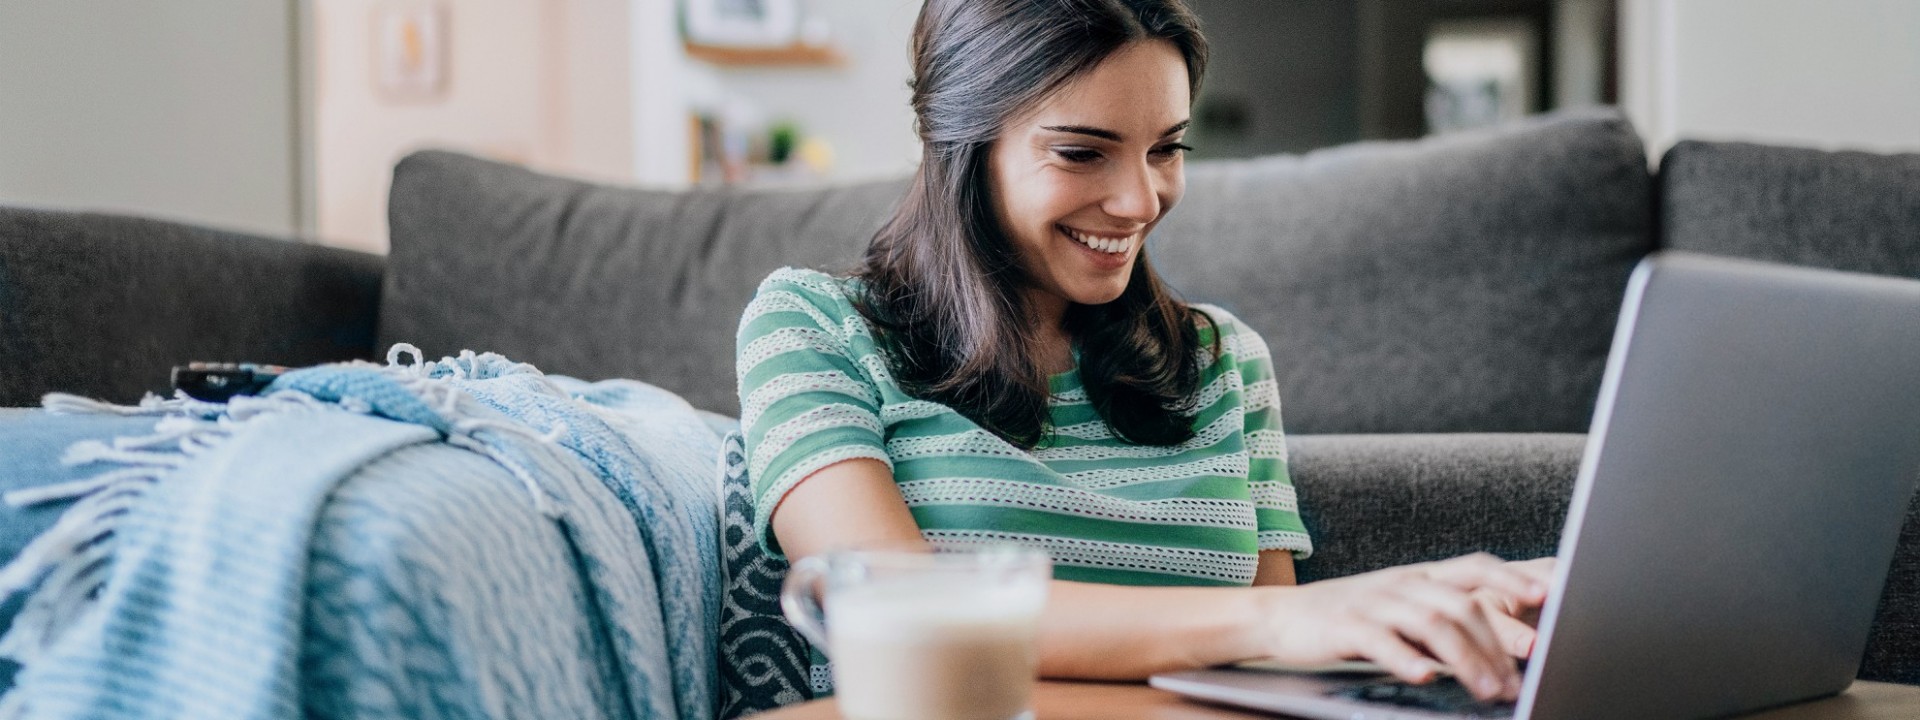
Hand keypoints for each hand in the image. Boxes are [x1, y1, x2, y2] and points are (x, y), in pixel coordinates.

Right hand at [1254, 553, 1550, 702]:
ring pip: (1431, 624)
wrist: (1282, 616)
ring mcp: (1374, 602)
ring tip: (1485, 690)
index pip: (1475, 567)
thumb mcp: (1402, 610)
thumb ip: (1445, 622)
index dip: (1512, 577)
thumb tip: (1502, 652)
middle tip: (1516, 680)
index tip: (1547, 595)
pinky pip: (1382, 640)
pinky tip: (1424, 677)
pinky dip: (1406, 659)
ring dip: (1465, 659)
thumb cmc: (1353, 618)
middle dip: (1497, 644)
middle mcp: (1402, 583)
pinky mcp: (1346, 625)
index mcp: (1421, 577)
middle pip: (1462, 604)